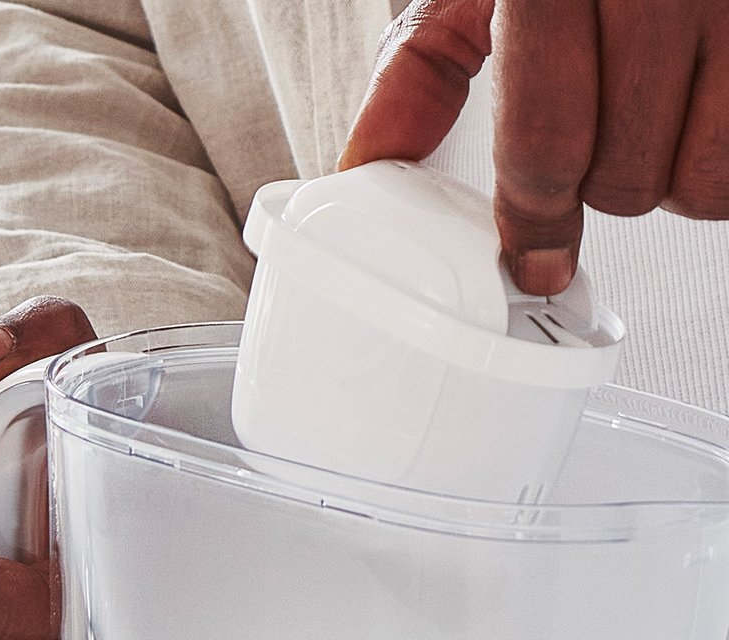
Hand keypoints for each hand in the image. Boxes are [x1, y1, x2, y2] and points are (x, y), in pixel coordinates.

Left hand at [339, 0, 728, 294]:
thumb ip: (419, 74)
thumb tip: (371, 159)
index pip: (542, 148)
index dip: (533, 222)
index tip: (533, 260)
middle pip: (620, 181)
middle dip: (593, 186)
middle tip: (587, 141)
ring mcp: (727, 8)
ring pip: (697, 183)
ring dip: (661, 175)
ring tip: (639, 118)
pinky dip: (713, 157)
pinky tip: (684, 111)